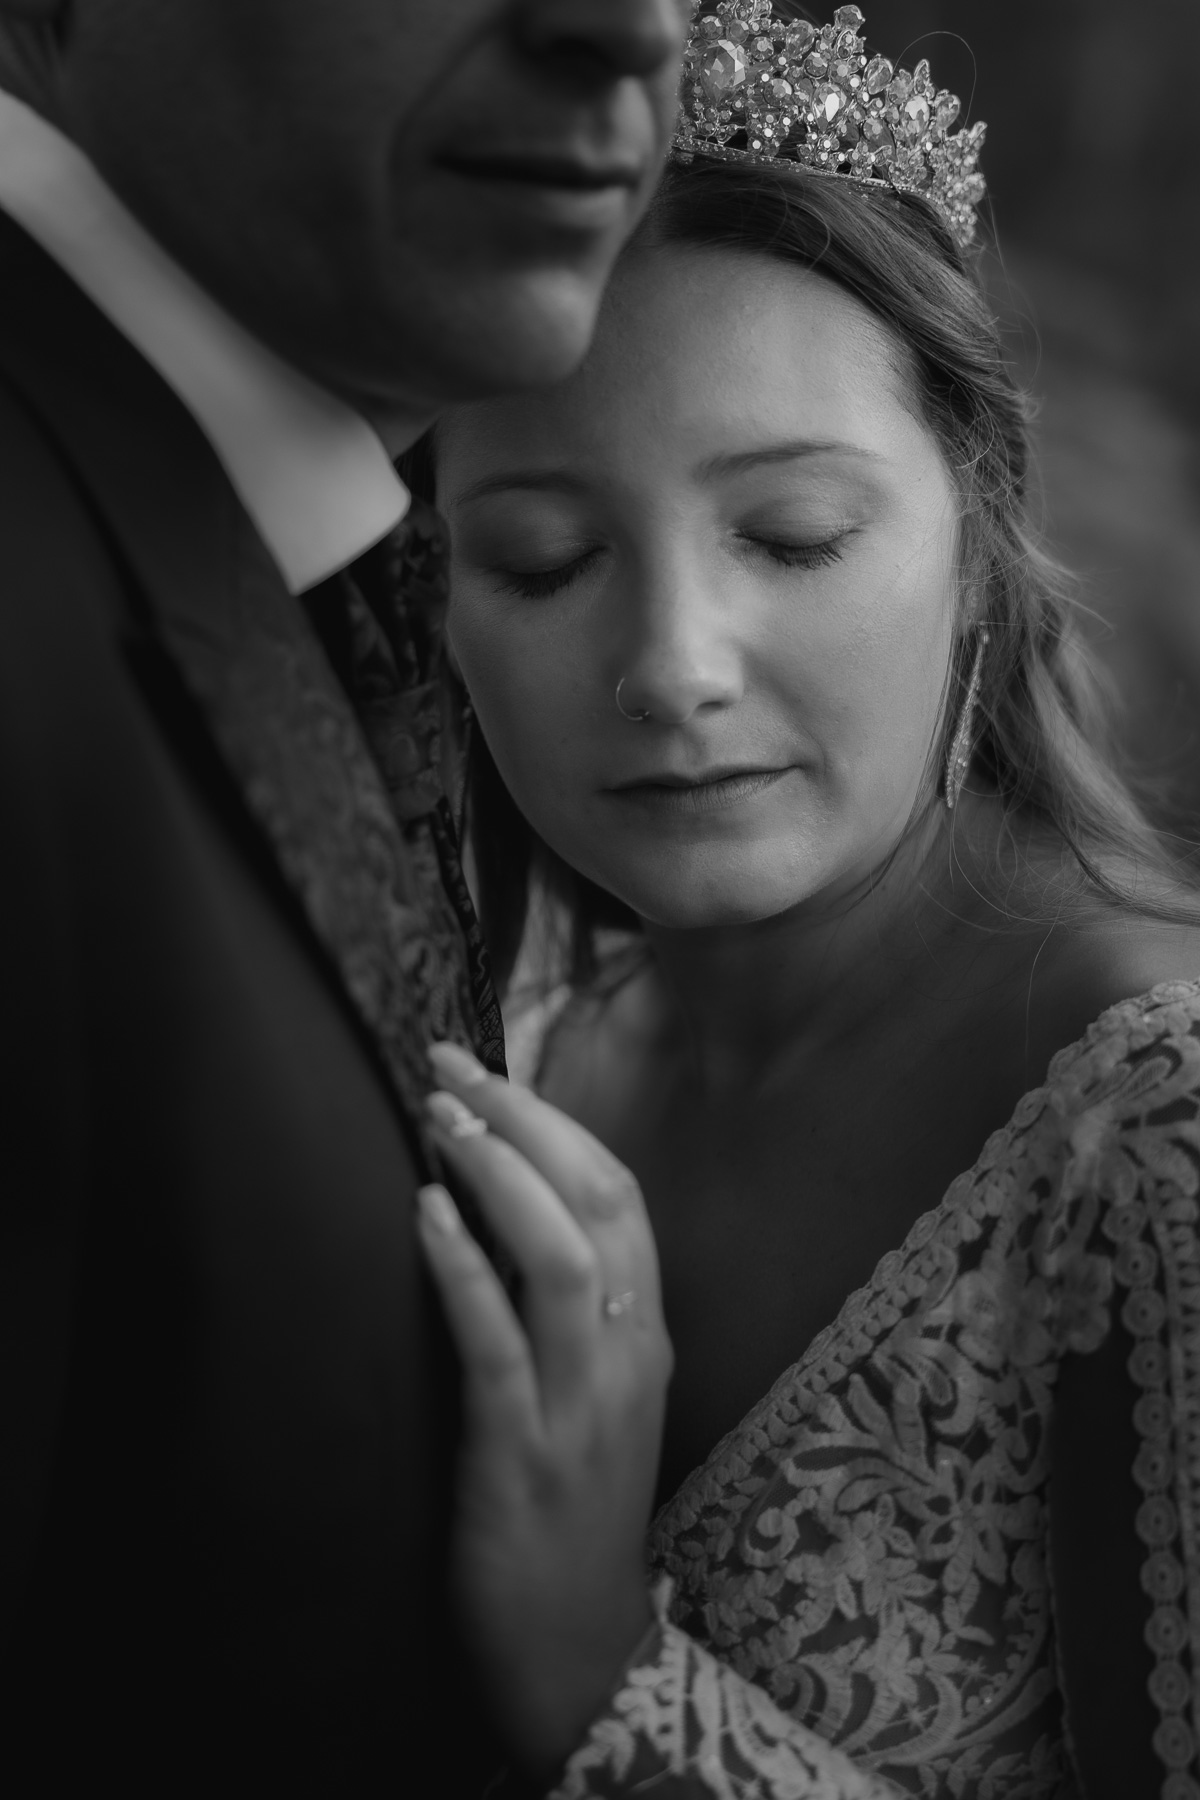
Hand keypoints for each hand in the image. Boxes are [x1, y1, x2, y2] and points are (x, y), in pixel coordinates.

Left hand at [417, 1041, 672, 1779]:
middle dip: (526, 1120)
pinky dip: (463, 1270)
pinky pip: (497, 1345)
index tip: (490, 1066)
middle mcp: (628, 1356)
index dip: (556, 1119)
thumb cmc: (575, 1503)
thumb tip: (500, 1196)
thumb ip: (567, 1303)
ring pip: (560, 1261)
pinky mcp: (523, 1456)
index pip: (622, 1195)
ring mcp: (582, 1406)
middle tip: (451, 1067)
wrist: (579, 1645)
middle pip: (599, 1204)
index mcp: (646, 1333)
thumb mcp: (595, 1392)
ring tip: (440, 1122)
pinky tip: (425, 1215)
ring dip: (499, 1177)